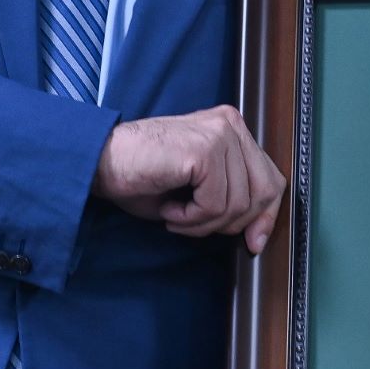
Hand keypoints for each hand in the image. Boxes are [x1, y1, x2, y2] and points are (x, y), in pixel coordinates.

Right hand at [91, 105, 286, 252]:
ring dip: (203, 223)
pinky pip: (216, 204)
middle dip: (232, 223)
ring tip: (176, 213)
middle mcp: (230, 125)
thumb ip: (232, 202)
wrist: (98, 163)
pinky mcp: (205, 150)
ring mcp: (220, 134)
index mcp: (231, 129)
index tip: (254, 242)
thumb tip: (259, 237)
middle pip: (263, 192)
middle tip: (195, 223)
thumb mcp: (198, 191)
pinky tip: (169, 208)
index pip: (272, 178)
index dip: (267, 215)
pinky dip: (191, 218)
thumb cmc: (141, 177)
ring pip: (238, 204)